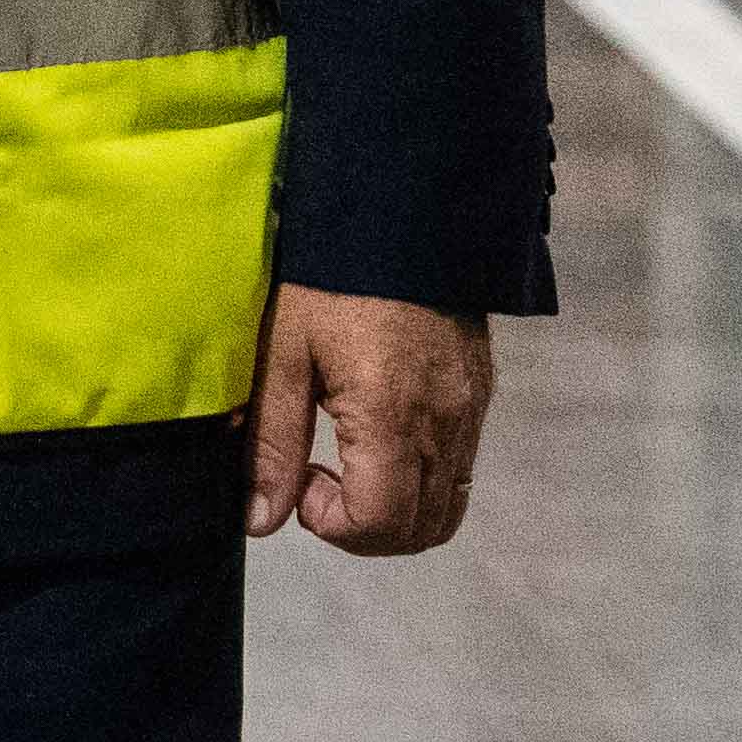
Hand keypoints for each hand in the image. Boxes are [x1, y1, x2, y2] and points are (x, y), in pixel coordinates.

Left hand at [247, 290, 492, 555]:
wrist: (403, 209)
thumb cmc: (331, 276)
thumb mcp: (284, 354)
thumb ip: (273, 444)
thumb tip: (261, 520)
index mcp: (391, 416)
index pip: (379, 523)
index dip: (332, 526)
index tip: (300, 482)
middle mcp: (444, 424)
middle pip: (419, 531)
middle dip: (361, 529)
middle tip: (316, 478)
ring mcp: (470, 411)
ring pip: (447, 509)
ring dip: (395, 512)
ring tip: (348, 462)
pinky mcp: (480, 394)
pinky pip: (461, 469)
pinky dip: (421, 481)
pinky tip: (379, 436)